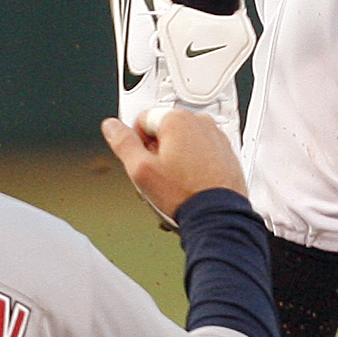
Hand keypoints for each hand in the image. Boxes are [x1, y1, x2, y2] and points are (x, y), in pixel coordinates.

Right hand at [101, 107, 246, 221]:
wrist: (217, 216)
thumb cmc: (184, 195)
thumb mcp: (142, 170)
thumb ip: (123, 143)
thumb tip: (111, 126)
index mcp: (177, 120)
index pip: (143, 120)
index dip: (137, 144)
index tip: (143, 161)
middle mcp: (200, 122)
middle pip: (165, 131)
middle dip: (158, 151)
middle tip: (159, 176)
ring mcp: (215, 137)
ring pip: (184, 141)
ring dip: (176, 158)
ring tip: (176, 182)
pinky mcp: (226, 152)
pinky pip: (202, 151)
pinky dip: (195, 163)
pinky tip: (191, 183)